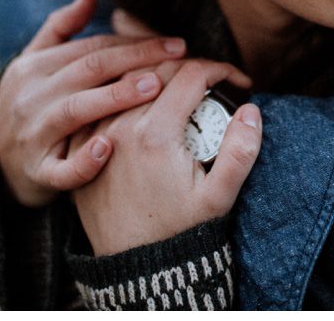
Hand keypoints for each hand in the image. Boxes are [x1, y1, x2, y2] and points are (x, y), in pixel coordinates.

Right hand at [0, 0, 188, 206]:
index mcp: (33, 67)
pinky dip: (84, 161)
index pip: (92, 48)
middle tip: (178, 56)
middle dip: (137, 59)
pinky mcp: (37, 172)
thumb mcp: (34, 65)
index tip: (174, 43)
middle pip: (90, 70)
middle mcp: (30, 97)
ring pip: (76, 110)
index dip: (135, 42)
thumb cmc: (31, 107)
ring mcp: (32, 135)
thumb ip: (60, 30)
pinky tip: (109, 147)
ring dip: (116, 96)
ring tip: (155, 87)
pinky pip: (62, 169)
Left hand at [72, 58, 262, 255]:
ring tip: (182, 85)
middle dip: (192, 66)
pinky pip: (101, 104)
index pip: (191, 75)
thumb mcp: (220, 197)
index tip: (238, 82)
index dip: (222, 70)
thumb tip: (252, 109)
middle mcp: (121, 128)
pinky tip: (144, 99)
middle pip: (158, 71)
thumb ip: (241, 151)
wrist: (136, 267)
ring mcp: (96, 137)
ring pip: (127, 82)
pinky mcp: (81, 149)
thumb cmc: (181, 232)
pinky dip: (125, 94)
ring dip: (157, 75)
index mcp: (156, 134)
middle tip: (213, 81)